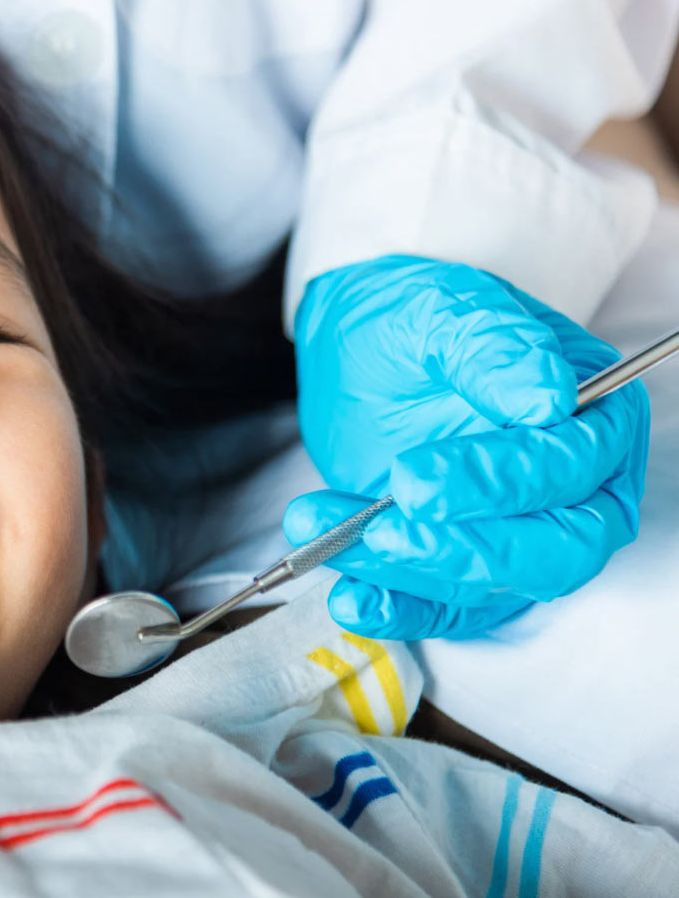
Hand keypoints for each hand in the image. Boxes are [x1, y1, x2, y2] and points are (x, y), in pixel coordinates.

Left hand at [289, 255, 648, 637]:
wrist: (365, 341)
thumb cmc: (418, 318)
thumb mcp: (444, 309)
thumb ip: (493, 346)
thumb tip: (548, 397)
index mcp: (594, 416)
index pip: (568, 467)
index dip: (497, 481)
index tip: (412, 477)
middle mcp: (577, 488)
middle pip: (554, 548)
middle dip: (465, 547)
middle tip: (382, 525)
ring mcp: (524, 533)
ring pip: (494, 584)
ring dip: (407, 572)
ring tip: (326, 537)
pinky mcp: (470, 565)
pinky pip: (449, 610)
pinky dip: (399, 611)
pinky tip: (348, 598)